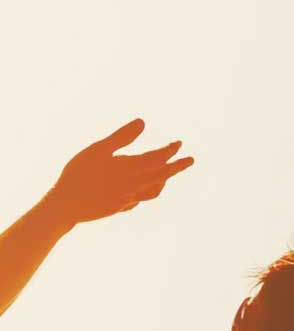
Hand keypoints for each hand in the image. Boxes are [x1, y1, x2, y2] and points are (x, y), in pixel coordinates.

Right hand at [52, 118, 193, 228]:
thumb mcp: (98, 149)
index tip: (179, 143)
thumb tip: (143, 122)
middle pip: (162, 176)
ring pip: (153, 191)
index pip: (157, 159)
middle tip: (190, 160)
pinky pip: (140, 200)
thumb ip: (121, 136)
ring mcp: (127, 199)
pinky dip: (147, 192)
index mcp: (130, 169)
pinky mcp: (119, 208)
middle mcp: (133, 186)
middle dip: (177, 167)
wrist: (66, 206)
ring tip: (168, 174)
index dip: (170, 151)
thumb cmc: (79, 173)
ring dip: (164, 180)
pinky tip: (143, 190)